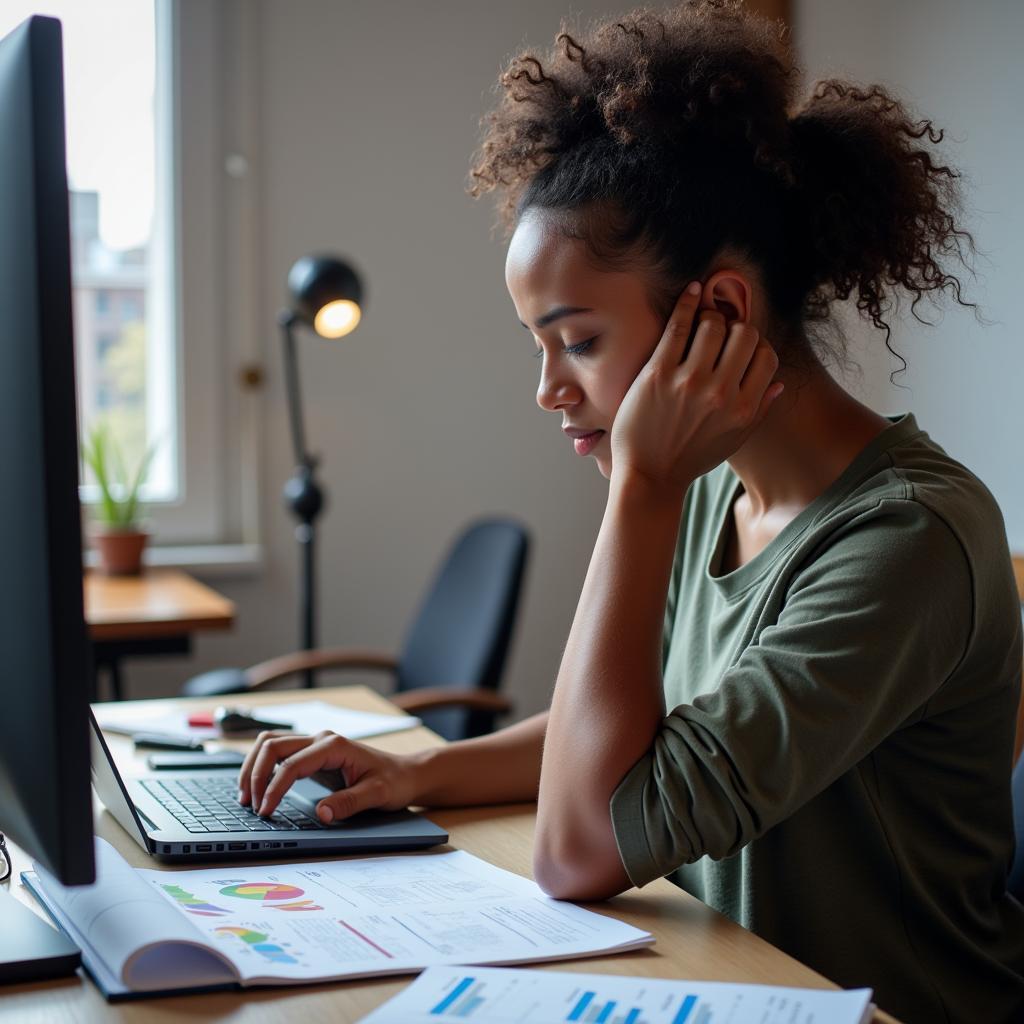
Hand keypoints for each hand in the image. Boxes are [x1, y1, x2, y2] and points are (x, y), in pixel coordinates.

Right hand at [237, 730, 418, 822]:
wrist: (405, 773)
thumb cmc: (393, 782)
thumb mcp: (377, 795)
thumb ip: (349, 803)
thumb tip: (322, 814)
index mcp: (334, 746)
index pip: (291, 764)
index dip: (273, 788)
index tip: (265, 812)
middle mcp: (320, 739)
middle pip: (272, 746)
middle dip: (255, 775)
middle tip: (250, 806)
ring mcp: (315, 743)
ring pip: (270, 743)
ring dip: (253, 767)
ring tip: (245, 796)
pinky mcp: (312, 753)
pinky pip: (278, 752)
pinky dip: (262, 766)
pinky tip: (256, 787)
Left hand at [610, 282, 782, 492]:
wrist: (649, 476)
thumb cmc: (690, 458)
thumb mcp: (732, 442)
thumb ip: (758, 412)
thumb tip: (777, 384)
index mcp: (744, 409)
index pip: (766, 355)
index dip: (755, 347)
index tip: (739, 348)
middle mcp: (720, 394)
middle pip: (745, 334)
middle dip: (734, 329)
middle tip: (719, 334)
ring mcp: (688, 382)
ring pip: (713, 323)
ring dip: (710, 318)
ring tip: (701, 324)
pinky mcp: (657, 374)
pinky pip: (678, 325)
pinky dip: (687, 302)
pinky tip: (691, 293)